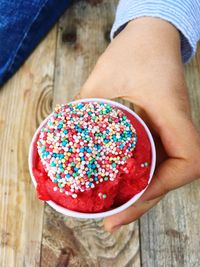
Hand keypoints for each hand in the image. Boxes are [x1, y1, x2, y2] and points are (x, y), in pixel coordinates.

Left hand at [76, 17, 199, 231]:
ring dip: (140, 193)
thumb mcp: (103, 77)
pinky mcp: (159, 130)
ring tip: (111, 209)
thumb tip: (61, 136)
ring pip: (162, 172)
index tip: (133, 196)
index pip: (188, 162)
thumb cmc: (134, 50)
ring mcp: (169, 131)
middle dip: (142, 201)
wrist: (150, 37)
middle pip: (170, 177)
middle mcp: (175, 129)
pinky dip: (139, 176)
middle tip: (110, 219)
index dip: (162, 187)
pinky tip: (118, 183)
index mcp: (172, 115)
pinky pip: (155, 159)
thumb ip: (85, 108)